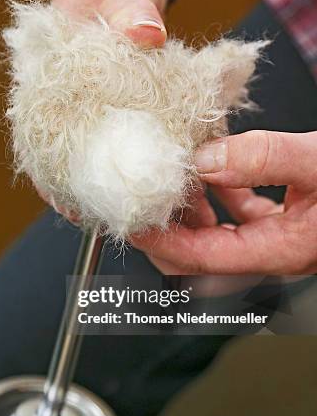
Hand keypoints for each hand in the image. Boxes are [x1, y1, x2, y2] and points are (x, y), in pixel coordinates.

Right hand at [43, 0, 167, 218]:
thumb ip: (128, 7)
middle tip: (130, 218)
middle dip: (103, 191)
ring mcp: (109, 107)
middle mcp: (77, 102)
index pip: (43, 140)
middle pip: (81, 159)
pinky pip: (150, 137)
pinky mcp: (140, 106)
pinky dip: (165, 155)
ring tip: (164, 209)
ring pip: (117, 154)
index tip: (73, 209)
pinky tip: (184, 176)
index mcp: (52, 80)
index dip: (54, 179)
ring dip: (139, 180)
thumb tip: (145, 32)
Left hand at [131, 131, 316, 274]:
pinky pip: (239, 216)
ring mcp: (277, 238)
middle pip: (200, 252)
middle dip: (168, 225)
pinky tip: (216, 169)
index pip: (201, 256)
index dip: (159, 240)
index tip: (130, 220)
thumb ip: (263, 159)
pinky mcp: (285, 222)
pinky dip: (221, 192)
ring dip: (193, 207)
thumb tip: (207, 159)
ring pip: (217, 233)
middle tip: (145, 196)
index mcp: (279, 251)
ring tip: (177, 176)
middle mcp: (274, 251)